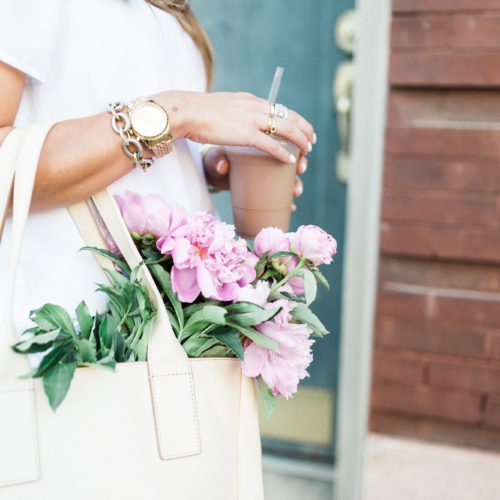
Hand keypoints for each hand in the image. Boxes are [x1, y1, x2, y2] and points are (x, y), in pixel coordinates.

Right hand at [153, 90, 314, 164]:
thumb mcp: (223, 107)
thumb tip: (238, 122)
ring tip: (307, 152)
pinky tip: (289, 161)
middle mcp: (256, 107)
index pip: (280, 108)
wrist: (187, 111)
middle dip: (304, 130)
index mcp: (251, 101)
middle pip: (290, 117)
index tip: (302, 128)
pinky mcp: (246, 134)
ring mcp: (252, 120)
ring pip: (287, 129)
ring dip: (300, 141)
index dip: (295, 119)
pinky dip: (283, 153)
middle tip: (312, 142)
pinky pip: (271, 145)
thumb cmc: (199, 112)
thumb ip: (235, 113)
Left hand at [202, 146, 308, 210]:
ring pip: (289, 175)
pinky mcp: (263, 185)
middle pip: (292, 157)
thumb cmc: (216, 158)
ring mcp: (267, 171)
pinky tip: (291, 207)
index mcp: (261, 141)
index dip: (297, 145)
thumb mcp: (215, 157)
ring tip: (296, 191)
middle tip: (300, 169)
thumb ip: (217, 160)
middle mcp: (268, 156)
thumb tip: (223, 166)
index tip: (298, 153)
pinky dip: (287, 200)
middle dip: (302, 163)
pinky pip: (279, 192)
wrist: (211, 170)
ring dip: (298, 182)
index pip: (285, 141)